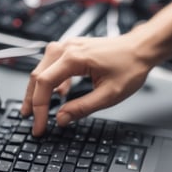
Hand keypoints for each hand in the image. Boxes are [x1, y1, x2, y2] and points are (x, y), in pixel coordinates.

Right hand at [21, 33, 150, 135]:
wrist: (142, 48)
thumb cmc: (130, 66)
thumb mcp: (108, 95)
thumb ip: (82, 108)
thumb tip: (61, 119)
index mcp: (74, 58)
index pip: (45, 85)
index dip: (39, 108)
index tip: (39, 125)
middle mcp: (67, 48)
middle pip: (37, 76)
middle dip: (31, 101)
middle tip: (29, 120)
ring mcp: (68, 46)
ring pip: (41, 70)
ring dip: (37, 91)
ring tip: (35, 110)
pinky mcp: (72, 49)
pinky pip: (52, 66)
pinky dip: (48, 82)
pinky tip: (56, 95)